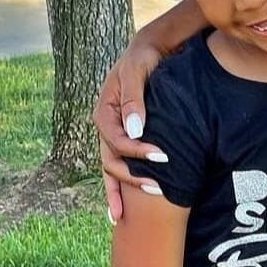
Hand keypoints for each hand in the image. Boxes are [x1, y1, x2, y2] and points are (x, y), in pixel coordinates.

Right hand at [93, 40, 168, 222]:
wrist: (151, 50)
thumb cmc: (145, 58)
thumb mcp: (138, 72)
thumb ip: (134, 99)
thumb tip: (134, 130)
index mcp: (104, 111)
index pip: (116, 140)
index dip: (136, 152)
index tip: (162, 156)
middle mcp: (105, 126)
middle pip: (111, 160)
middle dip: (131, 178)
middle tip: (158, 189)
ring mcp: (113, 133)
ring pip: (112, 168)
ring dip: (121, 190)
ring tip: (126, 216)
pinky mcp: (126, 136)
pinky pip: (120, 165)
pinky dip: (120, 186)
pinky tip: (121, 209)